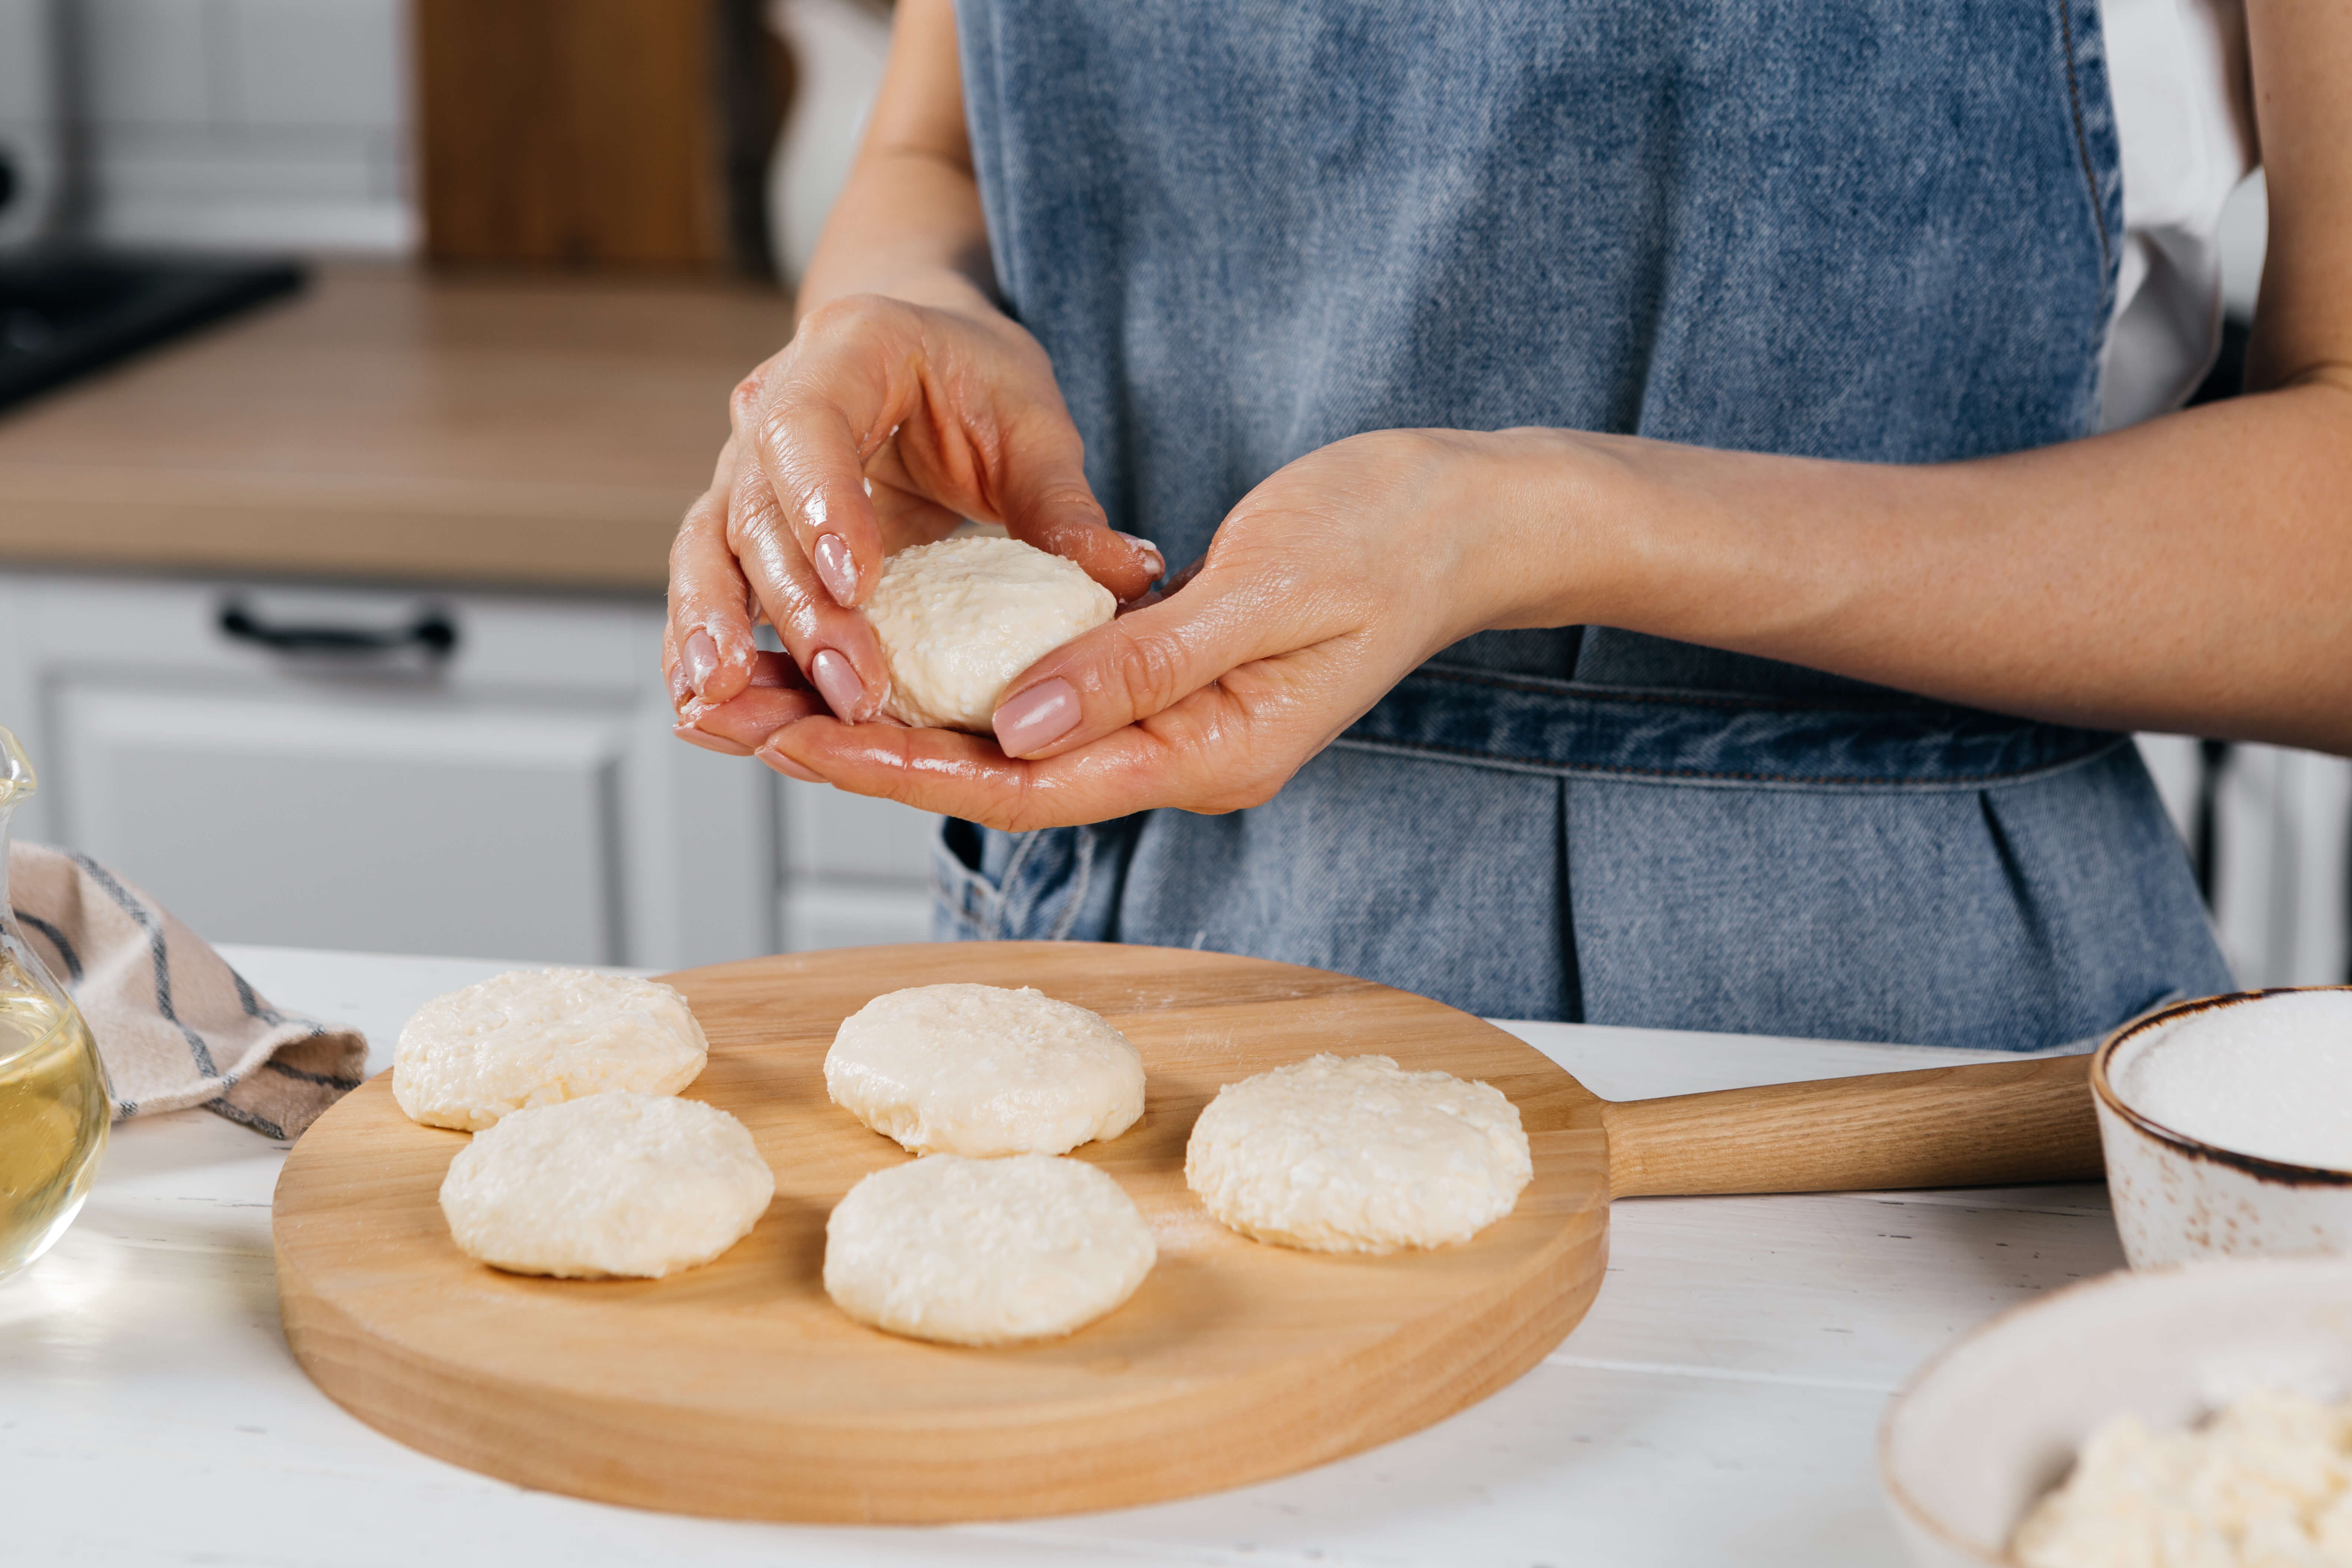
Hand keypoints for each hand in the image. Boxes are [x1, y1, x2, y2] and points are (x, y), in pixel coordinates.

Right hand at [663, 292, 1163, 736]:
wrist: (922, 357)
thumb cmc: (979, 383)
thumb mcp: (1035, 427)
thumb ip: (1064, 505)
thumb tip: (1128, 576)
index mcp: (846, 354)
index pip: (808, 428)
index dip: (824, 506)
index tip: (856, 582)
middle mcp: (770, 405)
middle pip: (759, 511)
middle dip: (796, 608)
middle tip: (846, 686)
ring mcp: (743, 470)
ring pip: (710, 552)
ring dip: (714, 632)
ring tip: (720, 704)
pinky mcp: (740, 529)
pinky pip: (710, 588)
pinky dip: (701, 645)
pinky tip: (705, 710)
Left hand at [751, 429, 1546, 827]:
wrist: (1470, 518)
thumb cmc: (1389, 537)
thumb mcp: (1270, 590)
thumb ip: (1145, 662)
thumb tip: (1017, 720)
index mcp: (1208, 753)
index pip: (1023, 783)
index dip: (902, 767)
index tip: (796, 738)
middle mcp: (1179, 757)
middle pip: (995, 779)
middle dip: (867, 754)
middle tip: (743, 721)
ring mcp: (1175, 727)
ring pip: (1008, 745)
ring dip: (897, 725)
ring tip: (780, 697)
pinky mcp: (1168, 684)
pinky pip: (1042, 703)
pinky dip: (959, 687)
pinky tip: (890, 662)